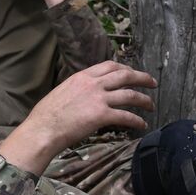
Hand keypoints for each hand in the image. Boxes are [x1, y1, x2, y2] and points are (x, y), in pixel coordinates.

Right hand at [0, 61, 155, 173]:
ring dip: (144, 100)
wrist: (43, 128)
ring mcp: (98, 99)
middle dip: (142, 78)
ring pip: (130, 95)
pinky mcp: (101, 116)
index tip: (132, 73)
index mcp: (82, 76)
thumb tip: (85, 94)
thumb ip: (78, 89)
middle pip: (125, 75)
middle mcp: (93, 84)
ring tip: (151, 106)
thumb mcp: (62, 91)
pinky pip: (126, 116)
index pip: (110, 66)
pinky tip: (142, 125)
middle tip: (152, 83)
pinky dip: (137, 121)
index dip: (125, 68)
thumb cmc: (47, 115)